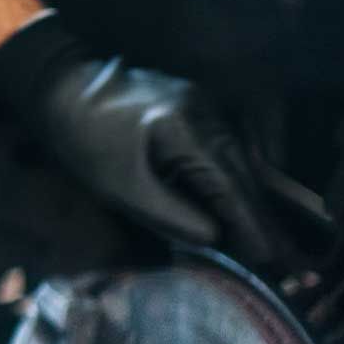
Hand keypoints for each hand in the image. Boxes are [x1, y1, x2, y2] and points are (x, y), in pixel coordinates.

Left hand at [0, 12, 282, 267]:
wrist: (64, 90)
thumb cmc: (84, 140)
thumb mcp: (118, 185)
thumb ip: (167, 212)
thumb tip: (213, 236)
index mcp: (183, 129)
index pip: (226, 184)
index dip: (247, 221)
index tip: (266, 254)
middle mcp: (203, 112)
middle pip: (241, 169)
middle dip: (259, 213)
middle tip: (280, 253)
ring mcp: (203, 104)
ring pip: (237, 156)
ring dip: (250, 195)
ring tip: (267, 233)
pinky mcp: (196, 104)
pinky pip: (227, 143)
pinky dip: (236, 172)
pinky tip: (246, 196)